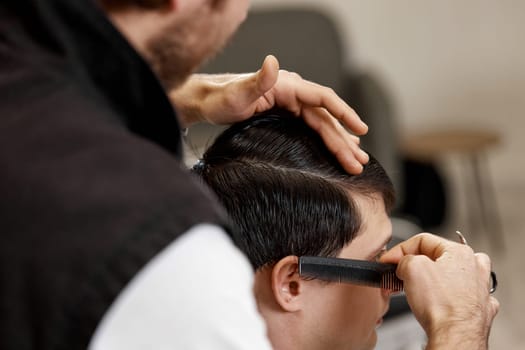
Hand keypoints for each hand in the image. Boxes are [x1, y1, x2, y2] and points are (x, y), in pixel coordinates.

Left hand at [170, 55, 368, 173]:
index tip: (360, 129)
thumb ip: (256, 80)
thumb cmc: (220, 98)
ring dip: (340, 143)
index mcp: (288, 86)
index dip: (344, 113)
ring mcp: (291, 106)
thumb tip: (272, 62)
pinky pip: (313, 128)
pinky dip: (327, 139)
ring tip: (356, 161)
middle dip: (344, 140)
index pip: (323, 98)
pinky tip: (338, 149)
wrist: (209, 102)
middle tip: (359, 162)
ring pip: (322, 126)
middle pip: (326, 118)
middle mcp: (294, 94)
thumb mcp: (237, 93)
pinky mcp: (287, 116)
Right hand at [381, 233, 498, 348]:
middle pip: (437, 257)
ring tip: (419, 290)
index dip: (400, 249)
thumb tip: (404, 264)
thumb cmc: (441, 306)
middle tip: (400, 275)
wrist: (455, 337)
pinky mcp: (478, 309)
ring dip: (433, 280)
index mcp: (460, 251)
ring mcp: (479, 289)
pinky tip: (439, 303)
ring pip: (450, 276)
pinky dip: (447, 298)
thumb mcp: (411, 268)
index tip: (388, 260)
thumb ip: (405, 258)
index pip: (422, 240)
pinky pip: (459, 296)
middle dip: (415, 266)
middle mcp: (474, 267)